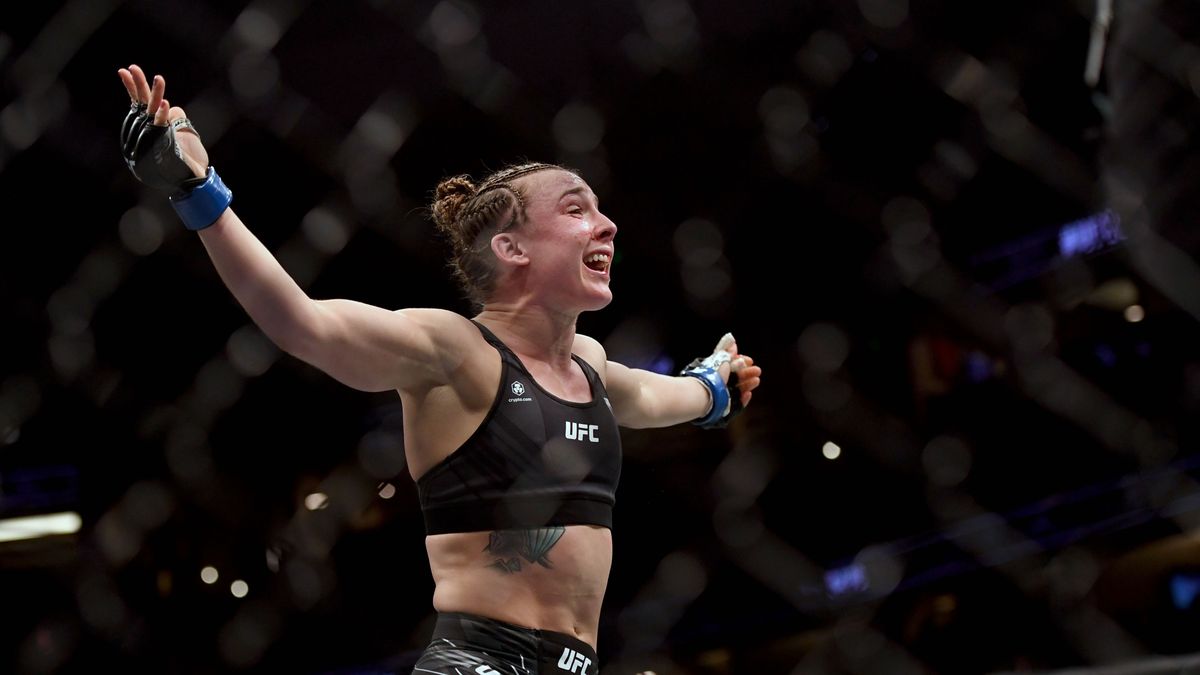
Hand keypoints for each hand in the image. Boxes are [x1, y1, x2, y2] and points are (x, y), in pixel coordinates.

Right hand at [118, 64, 207, 187]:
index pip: (139, 104)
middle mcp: (147, 133)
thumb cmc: (188, 158)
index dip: (134, 88)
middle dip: (138, 86)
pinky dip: (163, 115)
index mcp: (151, 128)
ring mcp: (154, 140)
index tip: (125, 71)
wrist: (192, 181)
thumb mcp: (183, 132)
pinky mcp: (163, 147)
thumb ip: (174, 118)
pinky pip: (161, 129)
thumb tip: (171, 107)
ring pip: (152, 114)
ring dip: (156, 95)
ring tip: (159, 78)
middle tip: (132, 67)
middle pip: (142, 105)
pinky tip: (165, 103)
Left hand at [711, 333, 761, 408]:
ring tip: (756, 380)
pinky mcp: (724, 408)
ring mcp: (721, 396)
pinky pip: (735, 405)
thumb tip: (732, 342)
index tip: (750, 360)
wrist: (703, 392)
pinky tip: (748, 394)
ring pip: (737, 390)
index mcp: (716, 372)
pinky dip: (742, 400)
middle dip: (747, 373)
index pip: (731, 367)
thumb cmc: (709, 375)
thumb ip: (727, 352)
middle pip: (736, 378)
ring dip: (748, 384)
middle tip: (757, 370)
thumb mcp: (720, 359)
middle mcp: (718, 384)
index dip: (742, 362)